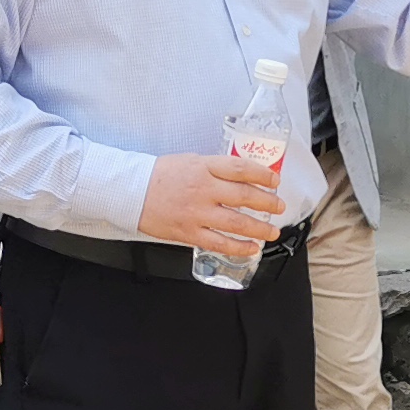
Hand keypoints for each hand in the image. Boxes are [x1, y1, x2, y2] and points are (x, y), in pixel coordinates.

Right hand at [139, 149, 282, 260]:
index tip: (275, 180)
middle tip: (279, 207)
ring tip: (272, 232)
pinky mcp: (189, 233)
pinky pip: (219, 243)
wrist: (130, 192)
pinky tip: (250, 249)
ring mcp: (197, 213)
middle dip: (268, 202)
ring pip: (236, 222)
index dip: (263, 175)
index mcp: (204, 167)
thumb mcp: (189, 161)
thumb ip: (214, 169)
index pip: (241, 169)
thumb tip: (241, 177)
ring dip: (259, 228)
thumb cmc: (159, 176)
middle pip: (245, 195)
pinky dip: (238, 248)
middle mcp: (203, 189)